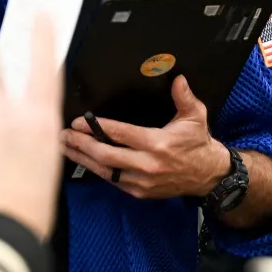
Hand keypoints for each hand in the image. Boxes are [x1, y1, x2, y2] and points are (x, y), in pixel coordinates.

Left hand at [61, 76, 233, 200]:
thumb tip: (178, 79)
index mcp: (158, 143)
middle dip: (82, 144)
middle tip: (65, 134)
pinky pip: (113, 181)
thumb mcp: (195, 116)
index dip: (97, 127)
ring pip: (105, 171)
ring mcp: (142, 181)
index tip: (79, 121)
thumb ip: (184, 97)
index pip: (120, 134)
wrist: (207, 175)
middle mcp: (148, 164)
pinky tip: (85, 161)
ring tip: (66, 147)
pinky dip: (97, 170)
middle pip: (106, 155)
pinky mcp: (140, 192)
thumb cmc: (197, 143)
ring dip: (83, 159)